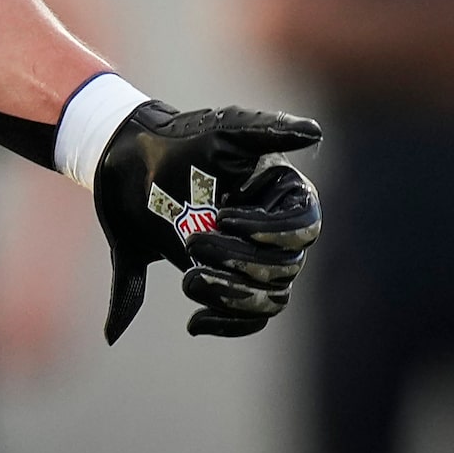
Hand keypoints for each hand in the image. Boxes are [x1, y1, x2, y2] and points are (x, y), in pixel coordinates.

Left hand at [90, 103, 321, 341]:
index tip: (223, 217)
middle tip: (192, 242)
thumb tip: (315, 131)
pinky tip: (194, 322)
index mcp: (287, 194)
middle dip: (238, 260)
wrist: (137, 166)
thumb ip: (270, 129)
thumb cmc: (185, 142)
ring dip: (231, 296)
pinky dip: (225, 323)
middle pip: (284, 267)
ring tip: (189, 279)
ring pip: (269, 298)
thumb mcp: (226, 130)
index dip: (270, 230)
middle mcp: (279, 230)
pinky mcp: (234, 282)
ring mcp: (257, 259)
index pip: (304, 227)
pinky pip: (248, 318)